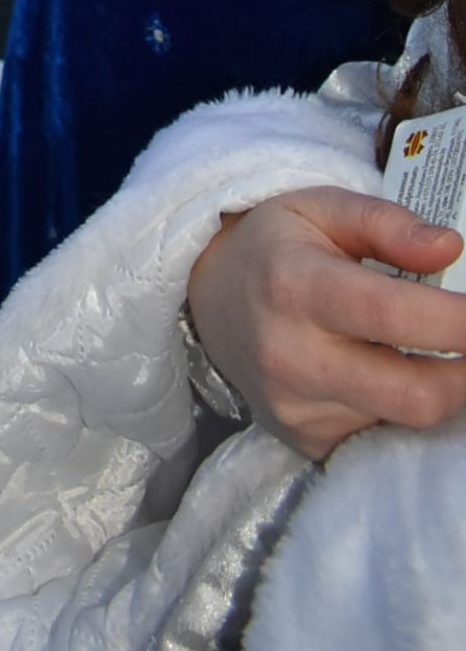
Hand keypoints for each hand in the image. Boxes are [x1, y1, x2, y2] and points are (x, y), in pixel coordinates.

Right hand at [186, 185, 465, 461]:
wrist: (210, 300)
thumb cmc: (275, 245)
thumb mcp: (321, 208)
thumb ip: (386, 222)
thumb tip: (451, 247)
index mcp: (296, 286)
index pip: (392, 315)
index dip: (457, 322)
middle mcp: (292, 357)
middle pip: (413, 395)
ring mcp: (297, 409)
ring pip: (403, 421)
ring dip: (431, 390)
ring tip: (420, 352)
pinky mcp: (305, 442)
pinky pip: (378, 438)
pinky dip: (398, 411)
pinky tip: (384, 375)